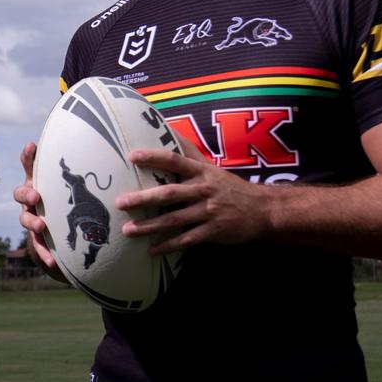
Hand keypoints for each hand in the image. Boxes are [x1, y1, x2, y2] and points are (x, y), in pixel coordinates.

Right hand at [12, 142, 66, 281]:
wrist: (67, 235)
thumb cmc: (69, 204)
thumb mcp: (75, 190)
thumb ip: (76, 176)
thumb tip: (91, 157)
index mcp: (39, 183)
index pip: (29, 167)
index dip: (28, 157)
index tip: (32, 147)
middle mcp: (32, 200)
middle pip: (21, 194)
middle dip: (27, 194)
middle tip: (36, 196)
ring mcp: (32, 219)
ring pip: (25, 220)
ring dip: (32, 222)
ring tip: (40, 226)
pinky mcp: (38, 240)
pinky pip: (38, 246)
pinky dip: (44, 254)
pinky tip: (52, 262)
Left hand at [116, 147, 272, 254]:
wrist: (261, 209)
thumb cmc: (228, 186)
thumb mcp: (210, 167)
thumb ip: (189, 153)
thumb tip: (169, 130)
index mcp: (201, 172)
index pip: (174, 160)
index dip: (154, 157)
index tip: (132, 156)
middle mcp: (203, 190)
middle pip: (169, 193)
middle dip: (143, 198)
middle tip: (120, 202)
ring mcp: (208, 212)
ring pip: (174, 219)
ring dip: (150, 226)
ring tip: (128, 230)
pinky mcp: (213, 231)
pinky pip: (187, 239)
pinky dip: (168, 245)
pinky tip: (151, 250)